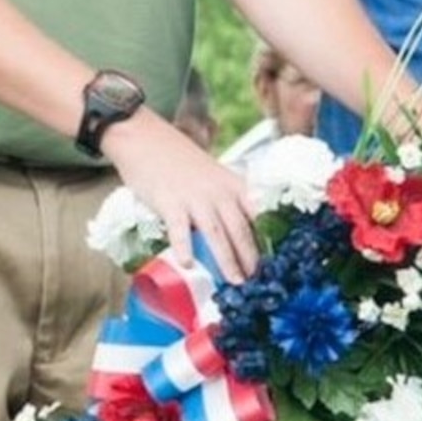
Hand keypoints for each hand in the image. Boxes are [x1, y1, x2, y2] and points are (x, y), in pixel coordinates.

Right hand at [103, 109, 259, 281]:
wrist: (147, 139)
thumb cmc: (180, 163)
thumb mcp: (213, 177)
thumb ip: (225, 200)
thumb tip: (235, 235)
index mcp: (232, 185)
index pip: (258, 214)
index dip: (267, 239)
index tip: (275, 261)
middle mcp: (218, 192)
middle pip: (240, 229)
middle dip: (250, 258)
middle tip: (256, 281)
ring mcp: (194, 197)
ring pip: (216, 233)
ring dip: (227, 260)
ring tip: (235, 282)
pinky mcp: (169, 202)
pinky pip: (179, 228)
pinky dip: (184, 246)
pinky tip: (187, 264)